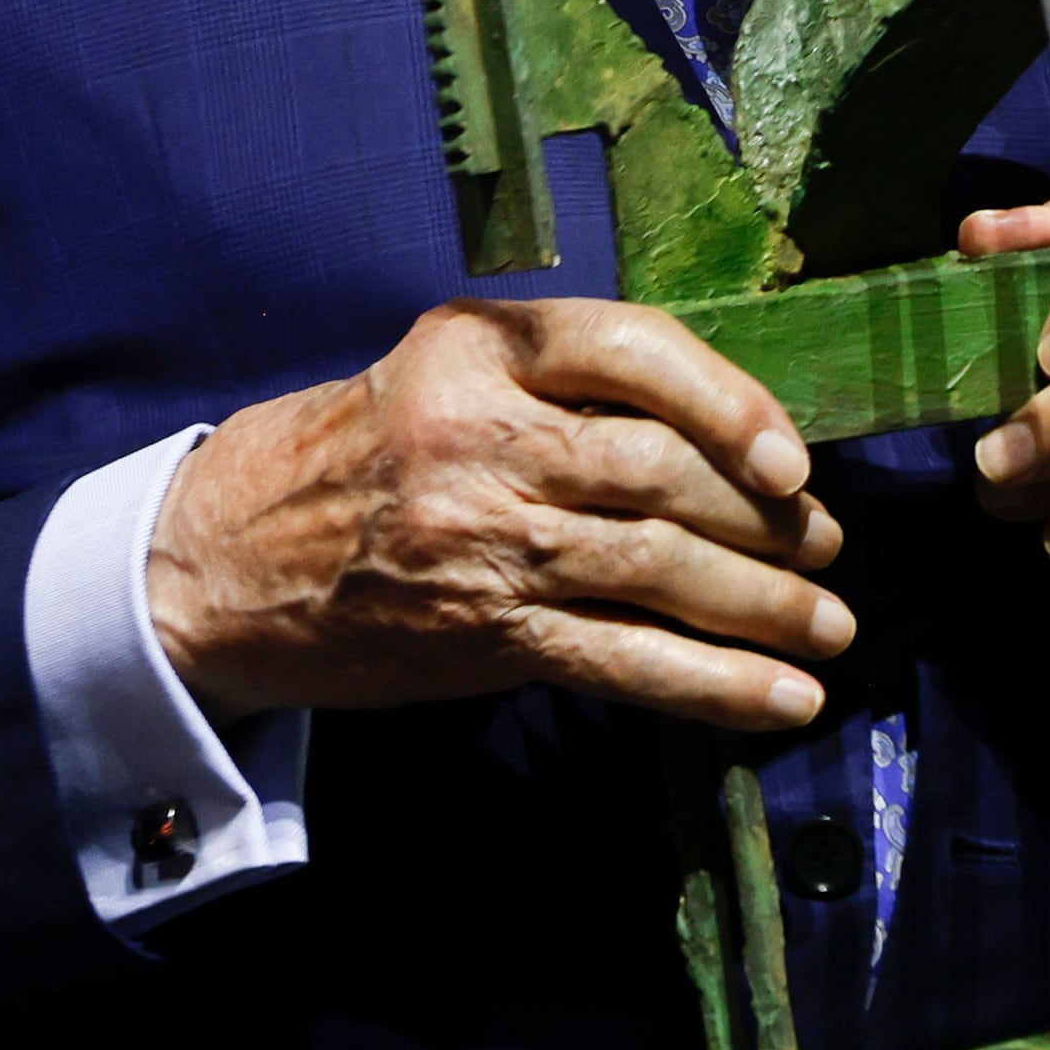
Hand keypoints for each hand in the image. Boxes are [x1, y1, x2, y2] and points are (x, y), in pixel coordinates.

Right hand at [147, 300, 849, 730]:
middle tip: (827, 545)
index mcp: (476, 347)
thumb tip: (731, 436)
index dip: (731, 401)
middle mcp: (484, 435)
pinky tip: (785, 701)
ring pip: (661, 568)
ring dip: (766, 605)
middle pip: (663, 470)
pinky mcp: (484, 635)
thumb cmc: (360, 456)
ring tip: (829, 628)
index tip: (790, 457)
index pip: (632, 350)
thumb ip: (561, 386)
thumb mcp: (442, 375)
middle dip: (767, 518)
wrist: (219, 563)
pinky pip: (627, 661)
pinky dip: (719, 687)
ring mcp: (484, 539)